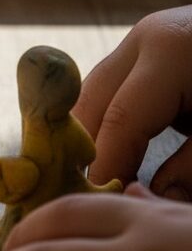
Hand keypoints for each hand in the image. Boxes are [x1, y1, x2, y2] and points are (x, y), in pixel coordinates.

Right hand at [75, 7, 191, 197]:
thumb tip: (150, 199)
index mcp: (169, 53)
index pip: (118, 120)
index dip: (105, 169)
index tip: (95, 208)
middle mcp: (142, 42)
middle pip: (89, 104)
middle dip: (80, 154)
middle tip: (82, 199)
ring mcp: (139, 45)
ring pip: (92, 100)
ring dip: (88, 142)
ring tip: (92, 186)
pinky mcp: (145, 58)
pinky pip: (110, 97)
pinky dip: (105, 129)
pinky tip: (109, 163)